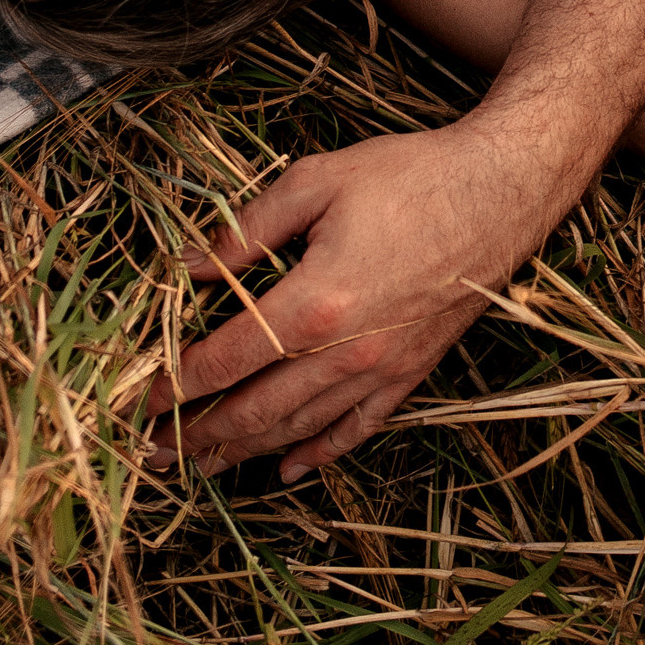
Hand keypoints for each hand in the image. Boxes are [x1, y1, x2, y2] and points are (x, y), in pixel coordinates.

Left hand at [146, 122, 557, 479]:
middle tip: (153, 453)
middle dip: (196, 436)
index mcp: (314, 303)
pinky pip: (356, 430)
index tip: (141, 401)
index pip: (226, 361)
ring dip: (244, 451)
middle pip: (255, 410)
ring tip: (200, 465)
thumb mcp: (317, 182)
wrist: (503, 191)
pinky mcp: (412, 373)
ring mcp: (381, 370)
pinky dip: (318, 454)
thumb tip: (188, 266)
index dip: (177, 386)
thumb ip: (246, 230)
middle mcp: (345, 352)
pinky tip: (287, 468)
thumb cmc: (411, 176)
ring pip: (298, 429)